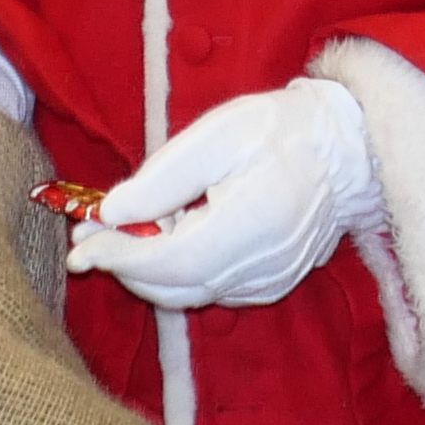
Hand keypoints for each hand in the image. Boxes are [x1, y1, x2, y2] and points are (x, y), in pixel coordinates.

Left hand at [67, 78, 382, 308]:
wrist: (346, 150)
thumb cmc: (280, 130)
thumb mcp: (217, 134)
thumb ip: (162, 178)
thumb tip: (111, 214)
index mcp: (253, 222)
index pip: (170, 261)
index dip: (119, 257)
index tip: (79, 246)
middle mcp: (263, 266)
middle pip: (174, 287)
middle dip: (124, 265)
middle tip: (88, 236)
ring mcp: (270, 282)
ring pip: (189, 294)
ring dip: (148, 270)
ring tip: (126, 231)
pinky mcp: (271, 286)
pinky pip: (211, 290)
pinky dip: (180, 273)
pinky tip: (172, 237)